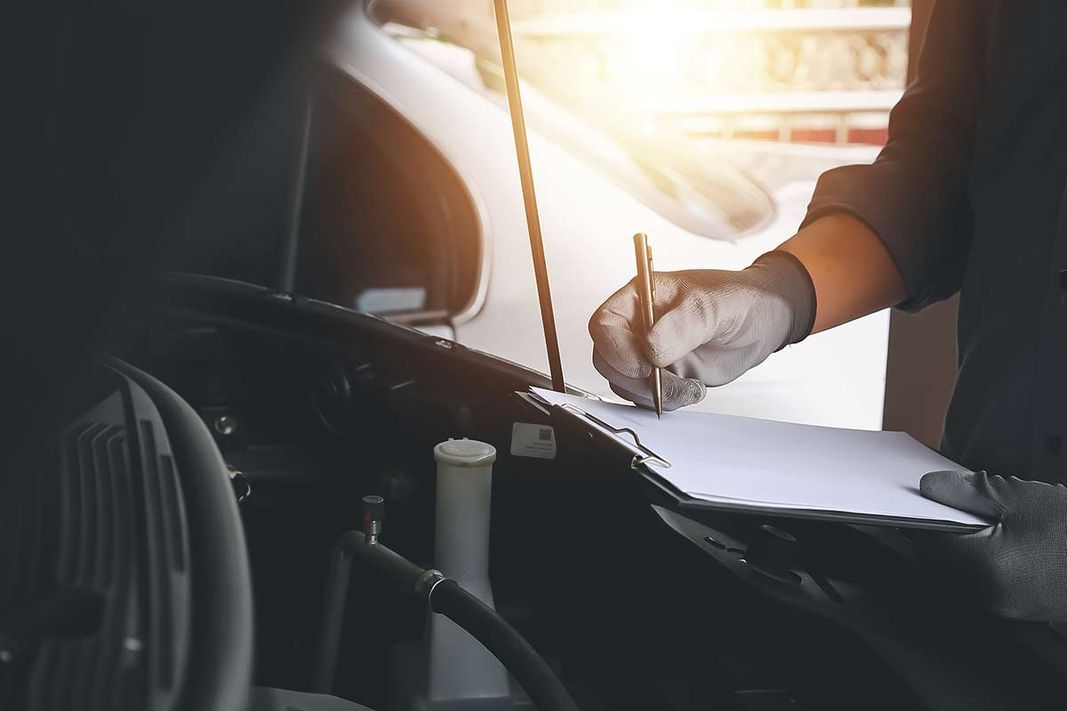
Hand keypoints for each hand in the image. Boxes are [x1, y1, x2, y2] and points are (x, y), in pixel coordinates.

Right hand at [588, 251, 815, 409]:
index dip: (616, 349)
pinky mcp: (661, 377)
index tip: (647, 364)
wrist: (763, 321)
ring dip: (655, 394)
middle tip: (671, 379)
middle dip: (636, 378)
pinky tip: (692, 389)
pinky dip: (666, 402)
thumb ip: (684, 323)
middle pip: (607, 359)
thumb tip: (651, 346)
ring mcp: (647, 354)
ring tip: (690, 384)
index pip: (604, 324)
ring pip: (624, 384)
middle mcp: (637, 326)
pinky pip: (646, 398)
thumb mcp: (715, 305)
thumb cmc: (740, 300)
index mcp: (640, 297)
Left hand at [919, 470, 1066, 620]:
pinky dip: (976, 553)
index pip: (927, 540)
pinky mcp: (1018, 606)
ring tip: (971, 510)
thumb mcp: (1020, 498)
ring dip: (955, 540)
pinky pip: (980, 577)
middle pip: (937, 557)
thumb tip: (929, 486)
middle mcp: (986, 594)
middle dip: (935, 526)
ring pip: (956, 569)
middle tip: (941, 495)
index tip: (911, 492)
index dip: (917, 513)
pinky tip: (990, 530)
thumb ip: (968, 491)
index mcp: (982, 568)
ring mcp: (1003, 605)